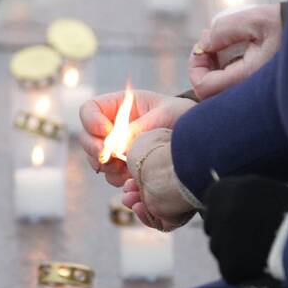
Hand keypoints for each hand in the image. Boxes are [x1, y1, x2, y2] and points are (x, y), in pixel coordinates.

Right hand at [79, 91, 194, 186]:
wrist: (200, 138)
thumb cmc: (184, 116)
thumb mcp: (166, 114)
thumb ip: (140, 127)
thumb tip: (118, 147)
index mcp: (120, 106)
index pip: (89, 110)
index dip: (91, 122)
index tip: (106, 132)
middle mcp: (113, 128)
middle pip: (86, 138)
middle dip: (96, 150)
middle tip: (112, 158)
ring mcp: (117, 149)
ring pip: (97, 161)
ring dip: (108, 168)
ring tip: (127, 170)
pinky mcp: (125, 168)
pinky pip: (113, 177)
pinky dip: (120, 181)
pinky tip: (135, 182)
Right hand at [120, 129, 195, 231]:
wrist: (166, 171)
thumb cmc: (153, 153)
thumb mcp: (139, 142)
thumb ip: (137, 148)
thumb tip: (134, 152)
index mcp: (174, 159)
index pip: (155, 170)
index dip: (138, 172)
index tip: (128, 171)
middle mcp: (180, 180)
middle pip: (153, 189)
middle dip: (134, 190)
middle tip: (127, 188)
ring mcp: (180, 199)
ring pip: (154, 207)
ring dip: (136, 203)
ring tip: (129, 198)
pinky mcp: (177, 217)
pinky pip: (159, 222)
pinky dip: (145, 216)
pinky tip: (137, 207)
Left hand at [188, 4, 283, 99]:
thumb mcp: (257, 20)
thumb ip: (225, 30)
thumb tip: (204, 43)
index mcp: (248, 79)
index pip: (204, 87)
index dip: (195, 67)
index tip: (203, 47)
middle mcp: (250, 94)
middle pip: (209, 94)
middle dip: (204, 68)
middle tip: (211, 46)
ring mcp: (254, 95)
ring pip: (220, 92)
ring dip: (214, 68)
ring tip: (222, 44)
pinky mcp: (258, 92)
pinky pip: (233, 89)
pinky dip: (226, 71)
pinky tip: (233, 52)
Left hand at [203, 176, 287, 284]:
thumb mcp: (266, 190)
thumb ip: (243, 194)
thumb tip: (230, 200)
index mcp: (224, 190)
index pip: (213, 201)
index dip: (227, 210)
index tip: (242, 216)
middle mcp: (217, 214)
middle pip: (213, 227)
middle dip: (227, 233)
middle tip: (253, 238)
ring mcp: (220, 243)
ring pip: (221, 250)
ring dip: (235, 252)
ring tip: (263, 251)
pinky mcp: (228, 267)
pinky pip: (231, 270)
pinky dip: (244, 271)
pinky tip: (264, 266)